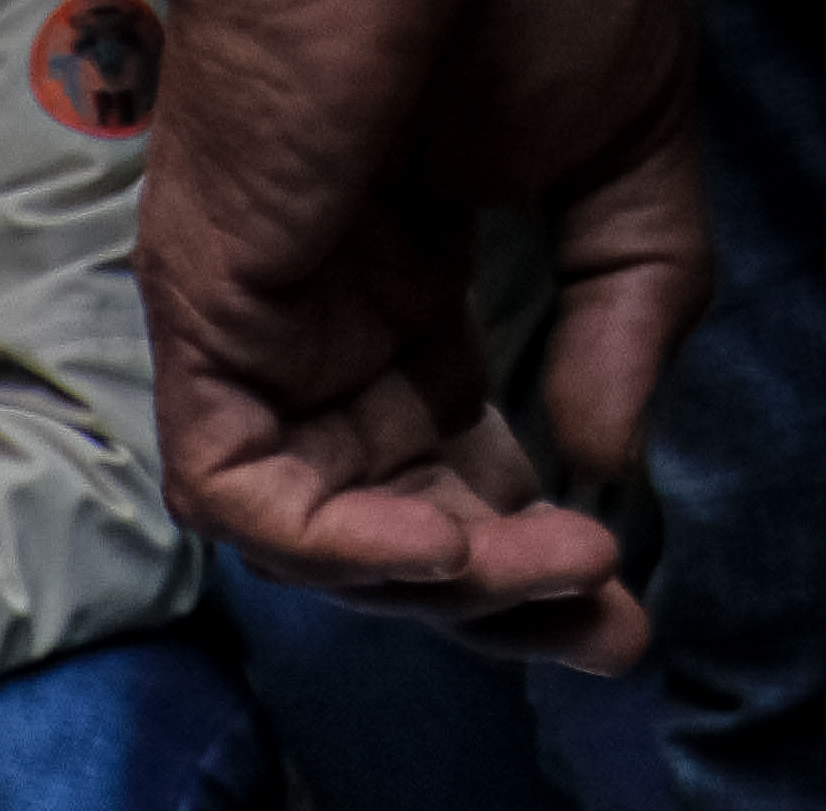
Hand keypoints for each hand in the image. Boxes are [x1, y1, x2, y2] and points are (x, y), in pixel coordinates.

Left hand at [136, 0, 708, 668]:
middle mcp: (311, 316)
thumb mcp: (621, 160)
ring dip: (431, 582)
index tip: (619, 605)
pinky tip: (448, 549)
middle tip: (602, 634)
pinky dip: (337, 543)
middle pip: (374, 518)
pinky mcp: (204, 307)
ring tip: (555, 572)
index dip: (523, 549)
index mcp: (397, 282)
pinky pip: (239, 486)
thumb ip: (621, 306)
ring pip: (303, 528)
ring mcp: (250, 315)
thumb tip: (600, 460)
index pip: (438, 461)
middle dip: (489, 599)